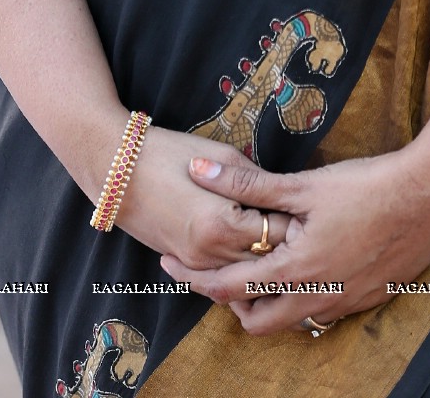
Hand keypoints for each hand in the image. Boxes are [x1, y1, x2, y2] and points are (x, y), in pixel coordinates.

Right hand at [111, 129, 293, 270]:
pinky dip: (239, 269)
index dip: (299, 222)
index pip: (278, 233)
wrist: (117, 169)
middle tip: (308, 231)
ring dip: (264, 263)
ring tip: (287, 246)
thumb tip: (281, 194)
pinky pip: (220, 277)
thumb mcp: (220, 156)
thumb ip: (254, 180)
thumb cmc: (169, 152)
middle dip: (287, 247)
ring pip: (244, 277)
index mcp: (224, 223)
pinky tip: (254, 256)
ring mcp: (195, 262)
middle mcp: (211, 252)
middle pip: (265, 262)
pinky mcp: (184, 263)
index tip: (313, 212)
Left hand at [158, 146, 429, 334]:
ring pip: (290, 320)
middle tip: (214, 272)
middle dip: (229, 302)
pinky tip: (302, 266)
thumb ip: (248, 183)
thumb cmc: (366, 186)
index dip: (192, 277)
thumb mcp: (304, 184)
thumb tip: (199, 171)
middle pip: (256, 322)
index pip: (228, 289)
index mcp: (295, 272)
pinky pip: (320, 312)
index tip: (168, 262)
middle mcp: (316, 298)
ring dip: (266, 302)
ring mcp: (343, 304)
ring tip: (254, 267)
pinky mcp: (365, 299)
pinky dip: (299, 297)